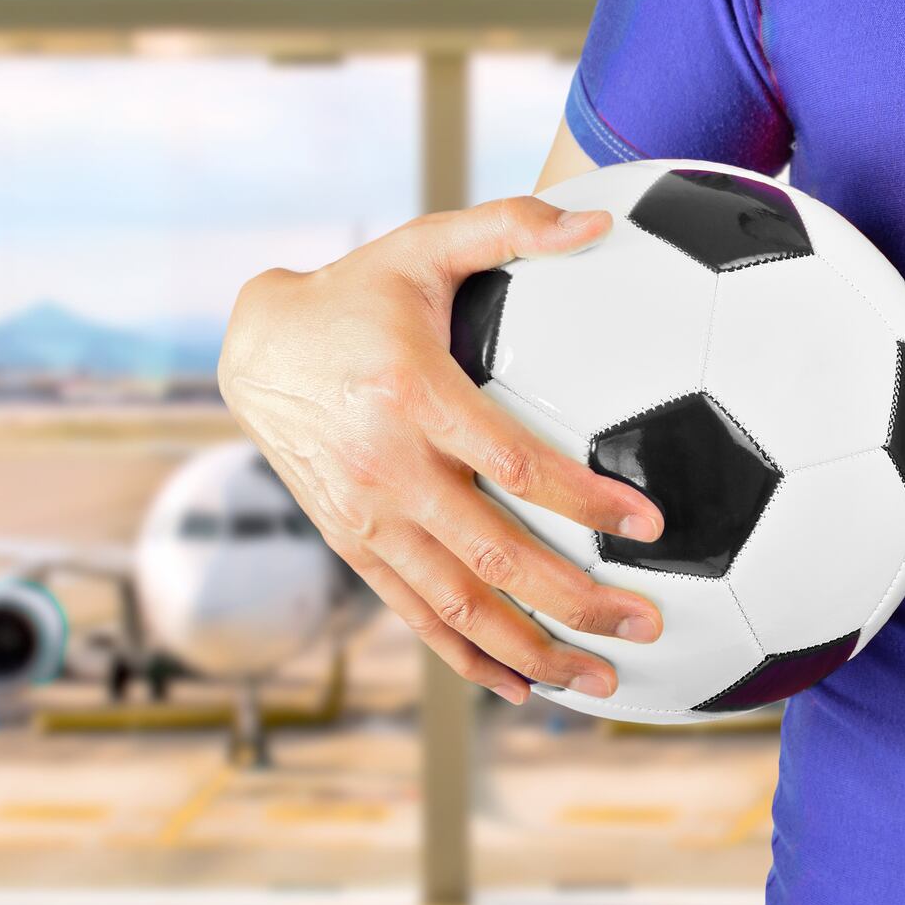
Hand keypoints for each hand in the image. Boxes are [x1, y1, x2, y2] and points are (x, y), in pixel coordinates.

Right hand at [218, 197, 665, 703]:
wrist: (254, 347)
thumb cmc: (361, 292)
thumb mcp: (425, 244)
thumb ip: (512, 226)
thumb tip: (599, 217)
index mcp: (414, 397)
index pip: (513, 464)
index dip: (584, 500)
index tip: (650, 526)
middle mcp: (386, 470)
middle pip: (493, 556)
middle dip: (575, 601)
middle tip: (650, 626)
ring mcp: (365, 519)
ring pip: (456, 606)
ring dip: (531, 650)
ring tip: (604, 684)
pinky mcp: (352, 546)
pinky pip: (416, 616)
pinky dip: (469, 658)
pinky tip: (526, 687)